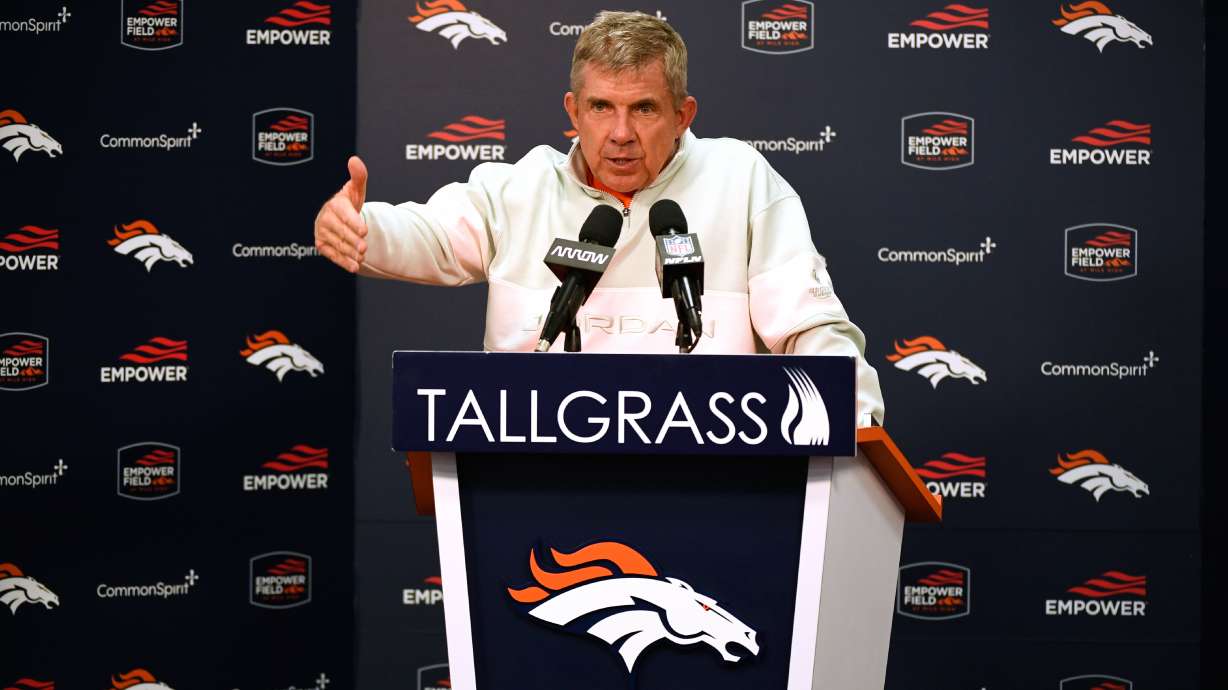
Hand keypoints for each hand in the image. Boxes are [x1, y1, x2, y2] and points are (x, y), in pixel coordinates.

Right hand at [315, 155, 368, 272]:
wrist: (339, 216)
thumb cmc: (349, 202)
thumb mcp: (356, 190)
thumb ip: (358, 176)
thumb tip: (354, 160)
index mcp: (335, 204)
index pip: (344, 214)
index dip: (353, 222)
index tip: (364, 230)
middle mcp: (326, 218)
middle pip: (340, 231)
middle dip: (352, 240)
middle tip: (364, 248)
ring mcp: (322, 232)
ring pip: (336, 244)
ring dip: (349, 252)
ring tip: (361, 257)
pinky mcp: (321, 244)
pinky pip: (331, 254)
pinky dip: (342, 261)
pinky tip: (354, 267)